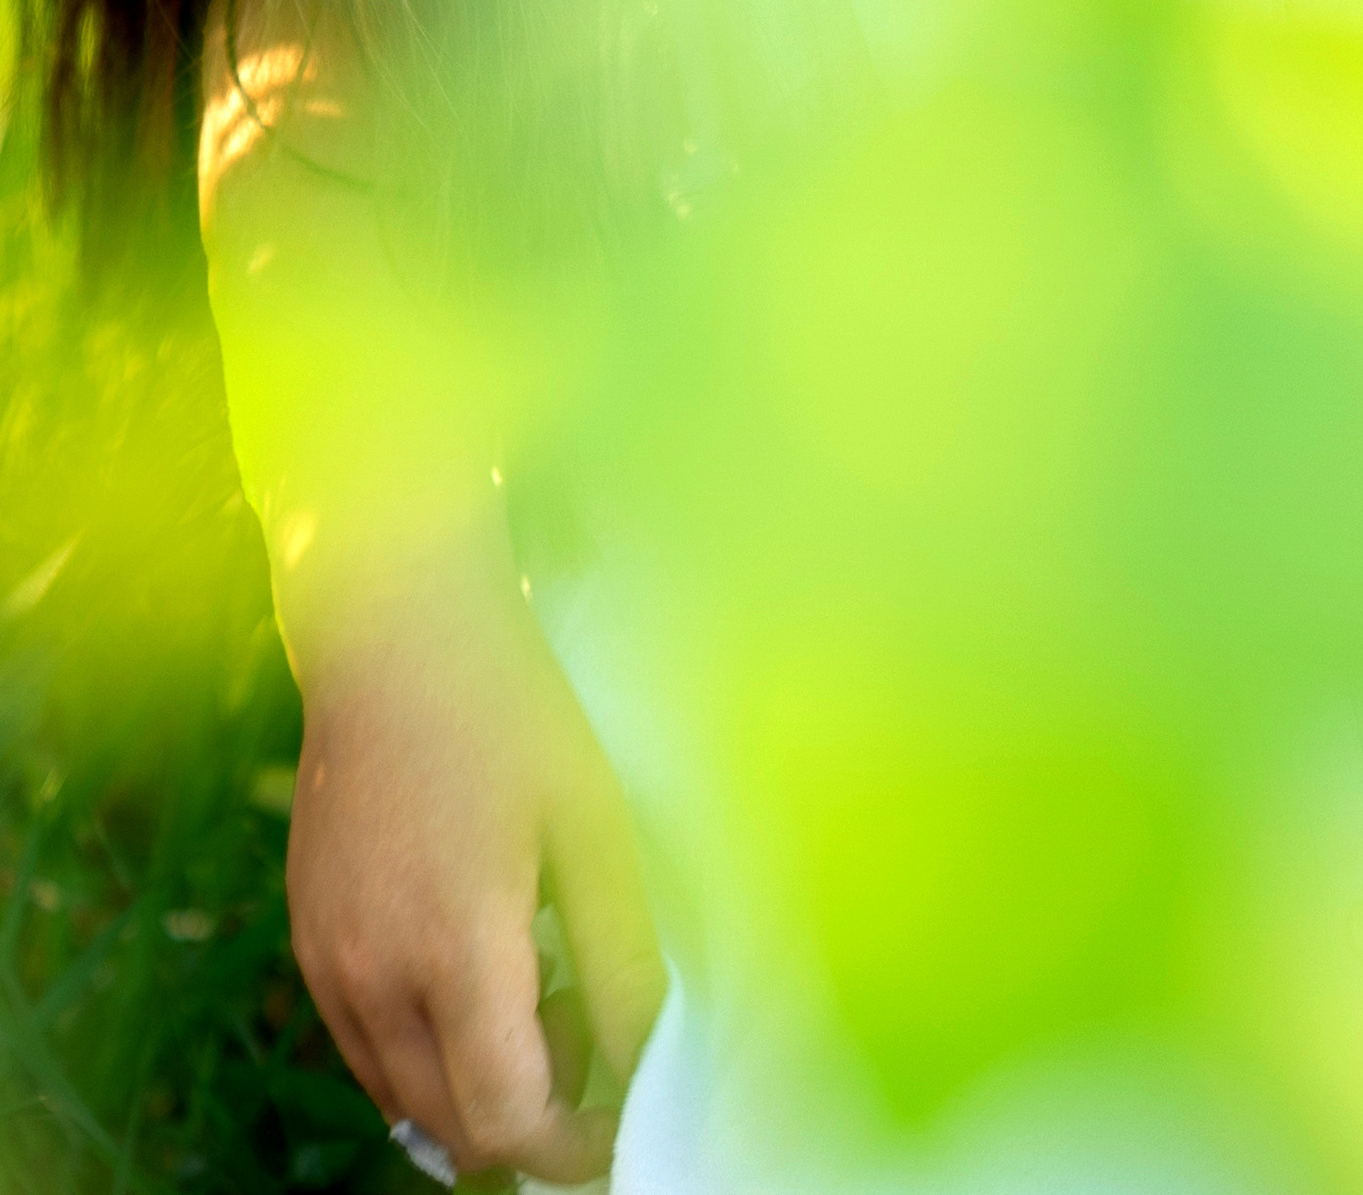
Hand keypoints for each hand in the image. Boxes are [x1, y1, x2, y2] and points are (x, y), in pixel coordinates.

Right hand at [287, 549, 664, 1186]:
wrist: (392, 630)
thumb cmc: (508, 713)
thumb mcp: (593, 827)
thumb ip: (620, 958)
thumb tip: (643, 1062)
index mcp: (453, 950)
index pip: (506, 1121)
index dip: (572, 1148)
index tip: (620, 1121)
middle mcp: (373, 977)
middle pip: (453, 1127)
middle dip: (532, 1118)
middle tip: (590, 1032)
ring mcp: (328, 964)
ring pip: (404, 1096)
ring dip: (475, 1087)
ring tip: (540, 990)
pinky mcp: (309, 941)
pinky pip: (367, 1047)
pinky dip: (426, 1049)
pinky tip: (477, 968)